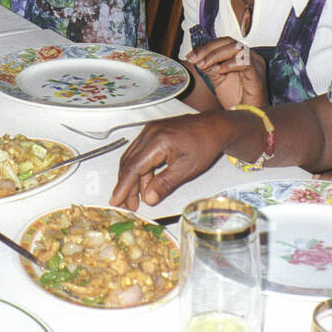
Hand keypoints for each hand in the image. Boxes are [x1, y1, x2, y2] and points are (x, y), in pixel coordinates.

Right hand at [109, 110, 234, 209]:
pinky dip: (140, 169)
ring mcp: (150, 131)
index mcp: (157, 141)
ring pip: (132, 158)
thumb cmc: (205, 145)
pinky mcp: (153, 132)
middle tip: (126, 205)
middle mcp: (149, 133)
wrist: (215, 126)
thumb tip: (148, 199)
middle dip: (126, 186)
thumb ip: (165, 183)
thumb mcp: (187, 169)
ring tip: (136, 199)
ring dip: (132, 179)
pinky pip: (140, 152)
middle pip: (129, 163)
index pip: (133, 167)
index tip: (116, 201)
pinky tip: (145, 184)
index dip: (123, 187)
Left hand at [187, 37, 267, 107]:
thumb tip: (197, 59)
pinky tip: (220, 71)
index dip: (205, 47)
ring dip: (216, 55)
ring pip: (236, 48)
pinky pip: (246, 62)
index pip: (222, 43)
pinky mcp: (258, 74)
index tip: (190, 56)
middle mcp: (249, 57)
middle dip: (208, 49)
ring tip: (204, 65)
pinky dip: (230, 64)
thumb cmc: (238, 100)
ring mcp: (256, 64)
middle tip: (194, 58)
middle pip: (228, 42)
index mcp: (241, 57)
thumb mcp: (219, 80)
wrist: (248, 116)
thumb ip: (210, 68)